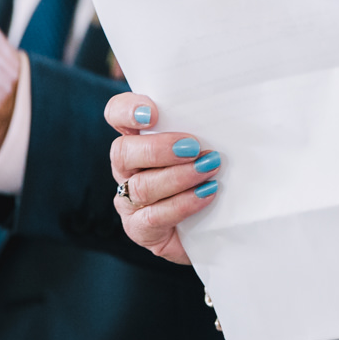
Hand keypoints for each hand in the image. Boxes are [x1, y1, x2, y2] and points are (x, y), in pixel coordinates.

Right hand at [105, 94, 221, 265]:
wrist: (215, 226)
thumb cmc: (209, 175)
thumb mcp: (204, 146)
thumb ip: (202, 129)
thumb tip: (221, 114)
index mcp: (138, 139)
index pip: (117, 114)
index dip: (128, 110)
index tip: (153, 113)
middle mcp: (127, 169)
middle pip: (123, 152)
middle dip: (159, 148)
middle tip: (193, 147)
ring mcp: (128, 201)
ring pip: (141, 186)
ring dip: (178, 176)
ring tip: (208, 169)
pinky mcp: (140, 229)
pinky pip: (154, 217)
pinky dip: (183, 203)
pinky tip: (206, 194)